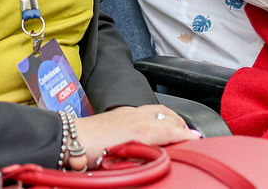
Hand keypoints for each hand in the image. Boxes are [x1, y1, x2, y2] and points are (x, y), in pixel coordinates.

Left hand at [70, 105, 199, 169]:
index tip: (197, 139)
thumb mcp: (124, 159)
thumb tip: (161, 156)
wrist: (70, 138)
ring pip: (157, 109)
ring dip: (170, 117)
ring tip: (177, 126)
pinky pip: (145, 109)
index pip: (170, 130)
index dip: (185, 135)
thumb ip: (146, 157)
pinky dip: (157, 114)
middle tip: (190, 135)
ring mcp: (127, 112)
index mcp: (140, 129)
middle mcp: (136, 117)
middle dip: (181, 124)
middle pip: (167, 116)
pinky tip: (155, 122)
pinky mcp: (120, 112)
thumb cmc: (92, 151)